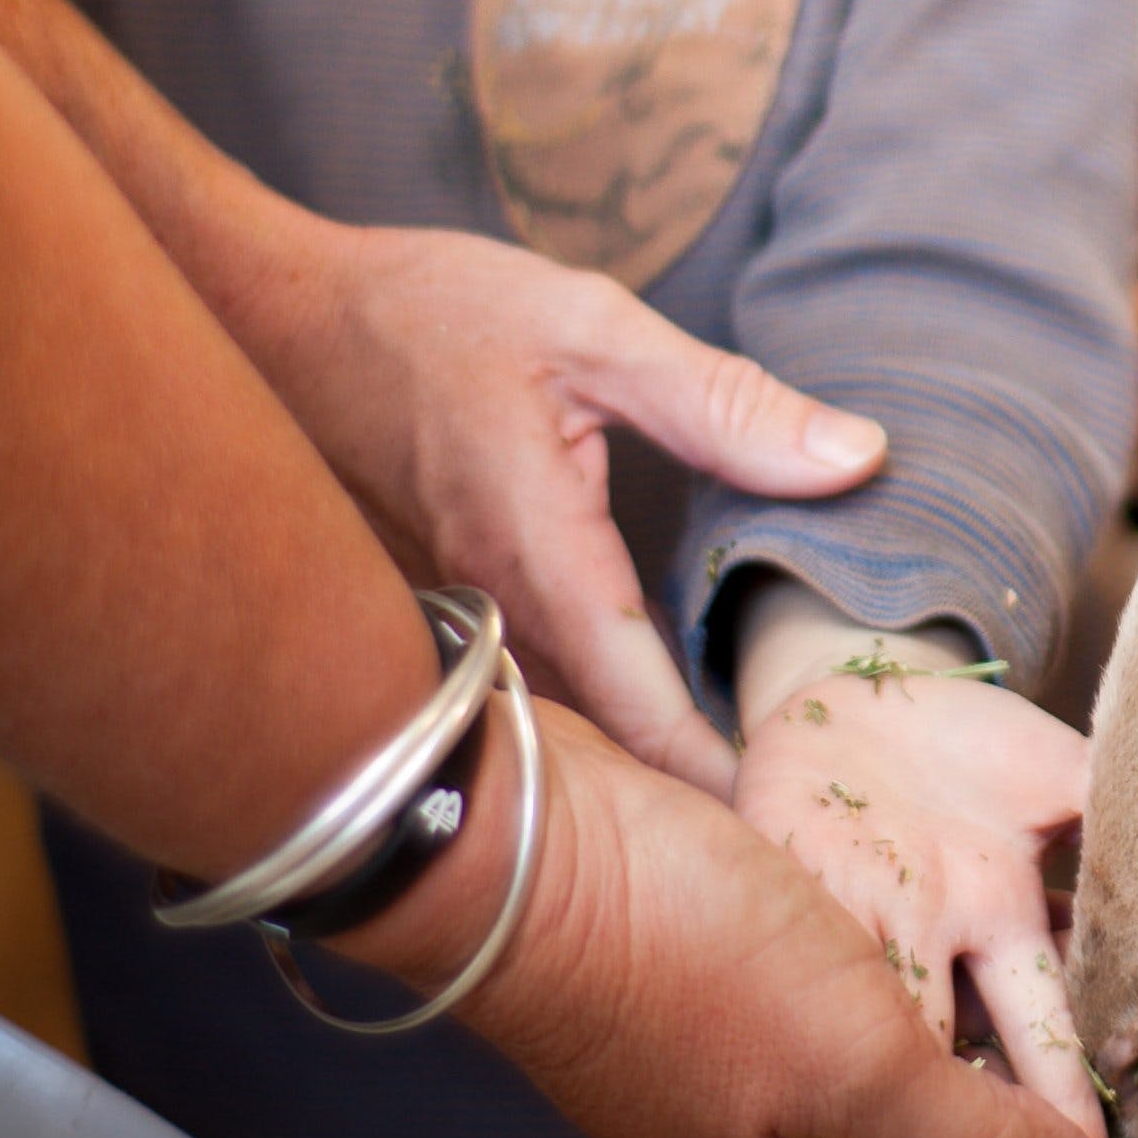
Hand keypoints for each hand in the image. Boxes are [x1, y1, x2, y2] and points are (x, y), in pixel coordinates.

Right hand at [247, 219, 884, 793]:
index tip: (782, 820)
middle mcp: (490, 608)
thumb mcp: (594, 329)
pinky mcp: (442, 604)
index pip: (638, 706)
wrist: (278, 316)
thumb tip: (858, 458)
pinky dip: (586, 717)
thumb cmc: (429, 314)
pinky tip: (639, 720)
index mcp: (538, 554)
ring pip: (556, 724)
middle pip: (598, 743)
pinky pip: (519, 688)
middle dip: (683, 794)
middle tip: (781, 822)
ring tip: (731, 795)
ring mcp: (457, 615)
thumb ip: (726, 403)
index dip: (712, 774)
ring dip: (633, 765)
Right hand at [371, 699, 1137, 1137]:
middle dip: (1083, 1132)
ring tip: (1137, 1016)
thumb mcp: (855, 1059)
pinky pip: (892, 1011)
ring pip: (937, 1082)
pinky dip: (963, 994)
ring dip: (1032, 1055)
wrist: (523, 843)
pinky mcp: (753, 987)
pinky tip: (1021, 943)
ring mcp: (768, 1075)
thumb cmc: (681, 957)